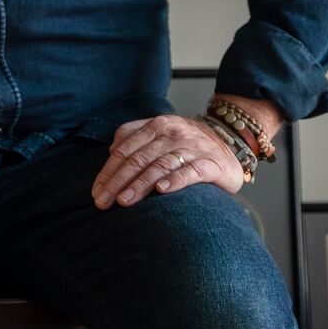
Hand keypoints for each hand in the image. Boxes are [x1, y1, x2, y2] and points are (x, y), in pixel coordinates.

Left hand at [91, 114, 241, 209]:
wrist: (231, 142)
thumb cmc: (188, 143)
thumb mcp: (162, 132)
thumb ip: (135, 135)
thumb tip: (112, 150)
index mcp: (157, 126)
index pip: (126, 149)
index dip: (108, 171)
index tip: (96, 192)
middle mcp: (173, 134)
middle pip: (139, 159)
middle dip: (117, 182)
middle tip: (103, 202)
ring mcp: (193, 148)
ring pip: (161, 165)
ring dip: (140, 184)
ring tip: (125, 201)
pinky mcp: (211, 164)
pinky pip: (191, 172)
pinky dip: (175, 180)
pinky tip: (162, 191)